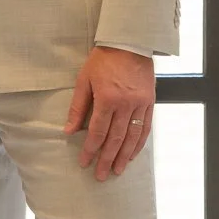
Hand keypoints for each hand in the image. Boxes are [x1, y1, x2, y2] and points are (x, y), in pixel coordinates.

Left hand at [63, 47, 154, 180]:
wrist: (129, 43)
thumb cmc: (103, 60)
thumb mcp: (84, 80)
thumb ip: (77, 107)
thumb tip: (68, 130)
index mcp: (107, 99)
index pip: (97, 131)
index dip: (90, 149)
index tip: (84, 162)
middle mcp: (125, 105)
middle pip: (115, 139)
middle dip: (106, 159)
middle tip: (100, 175)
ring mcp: (140, 104)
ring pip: (132, 137)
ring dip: (124, 156)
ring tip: (117, 170)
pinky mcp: (150, 102)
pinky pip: (145, 127)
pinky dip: (139, 143)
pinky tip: (133, 154)